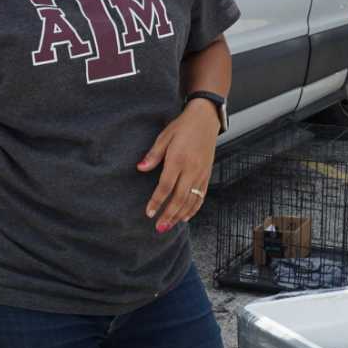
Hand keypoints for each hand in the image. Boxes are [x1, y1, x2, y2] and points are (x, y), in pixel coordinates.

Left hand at [138, 103, 219, 231]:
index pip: (166, 186)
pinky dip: (193, 208)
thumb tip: (140, 168)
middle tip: (159, 228)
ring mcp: (201, 173)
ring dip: (180, 215)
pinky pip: (201, 196)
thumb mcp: (164, 137)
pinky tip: (185, 217)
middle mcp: (191, 169)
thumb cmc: (182, 127)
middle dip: (169, 215)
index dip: (157, 201)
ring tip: (169, 226)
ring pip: (191, 200)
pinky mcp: (207, 175)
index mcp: (178, 159)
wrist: (205, 119)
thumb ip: (153, 155)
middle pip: (180, 198)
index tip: (149, 213)